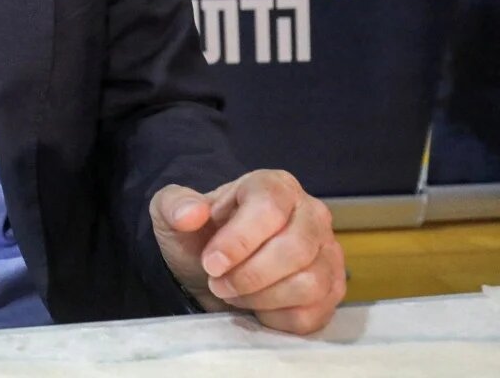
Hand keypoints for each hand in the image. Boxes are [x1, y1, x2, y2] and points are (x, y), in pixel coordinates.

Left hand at [151, 169, 344, 333]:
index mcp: (275, 186)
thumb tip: (190, 213)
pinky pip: (313, 313)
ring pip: (308, 284)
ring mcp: (328, 253)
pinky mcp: (333, 289)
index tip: (211, 263)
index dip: (239, 241)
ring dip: (261, 297)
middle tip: (217, 283)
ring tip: (234, 292)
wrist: (213, 270)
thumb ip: (174, 205)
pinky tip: (257, 305)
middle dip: (249, 276)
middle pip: (295, 250)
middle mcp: (311, 214)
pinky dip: (277, 318)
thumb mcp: (172, 213)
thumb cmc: (199, 236)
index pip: (269, 209)